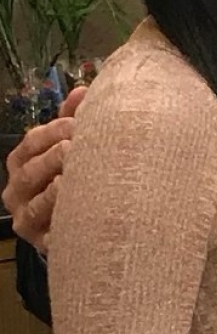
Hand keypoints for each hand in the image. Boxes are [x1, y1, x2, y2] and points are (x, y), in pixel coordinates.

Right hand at [2, 86, 86, 253]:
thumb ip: (72, 119)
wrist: (83, 223)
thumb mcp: (70, 145)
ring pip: (39, 202)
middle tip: (83, 146)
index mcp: (21, 162)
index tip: (81, 124)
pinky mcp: (43, 242)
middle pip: (33, 170)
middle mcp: (17, 191)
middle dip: (59, 156)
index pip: (32, 142)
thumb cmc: (77, 174)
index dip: (56, 130)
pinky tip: (80, 207)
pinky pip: (51, 231)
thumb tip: (82, 92)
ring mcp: (27, 218)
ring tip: (75, 177)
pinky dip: (64, 219)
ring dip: (59, 189)